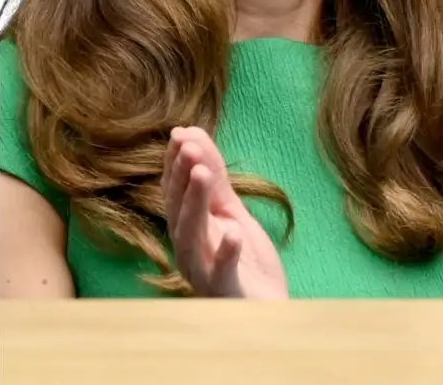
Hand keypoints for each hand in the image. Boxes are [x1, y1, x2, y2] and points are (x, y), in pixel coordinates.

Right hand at [161, 126, 286, 298]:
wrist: (266, 309)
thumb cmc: (244, 261)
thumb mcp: (232, 212)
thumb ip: (215, 181)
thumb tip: (192, 136)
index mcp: (190, 229)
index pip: (176, 193)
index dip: (176, 164)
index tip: (180, 133)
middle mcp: (189, 249)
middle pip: (178, 210)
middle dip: (182, 176)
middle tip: (189, 146)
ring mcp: (203, 270)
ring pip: (191, 235)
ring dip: (196, 203)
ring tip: (204, 173)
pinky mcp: (225, 289)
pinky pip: (221, 271)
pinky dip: (225, 252)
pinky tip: (233, 232)